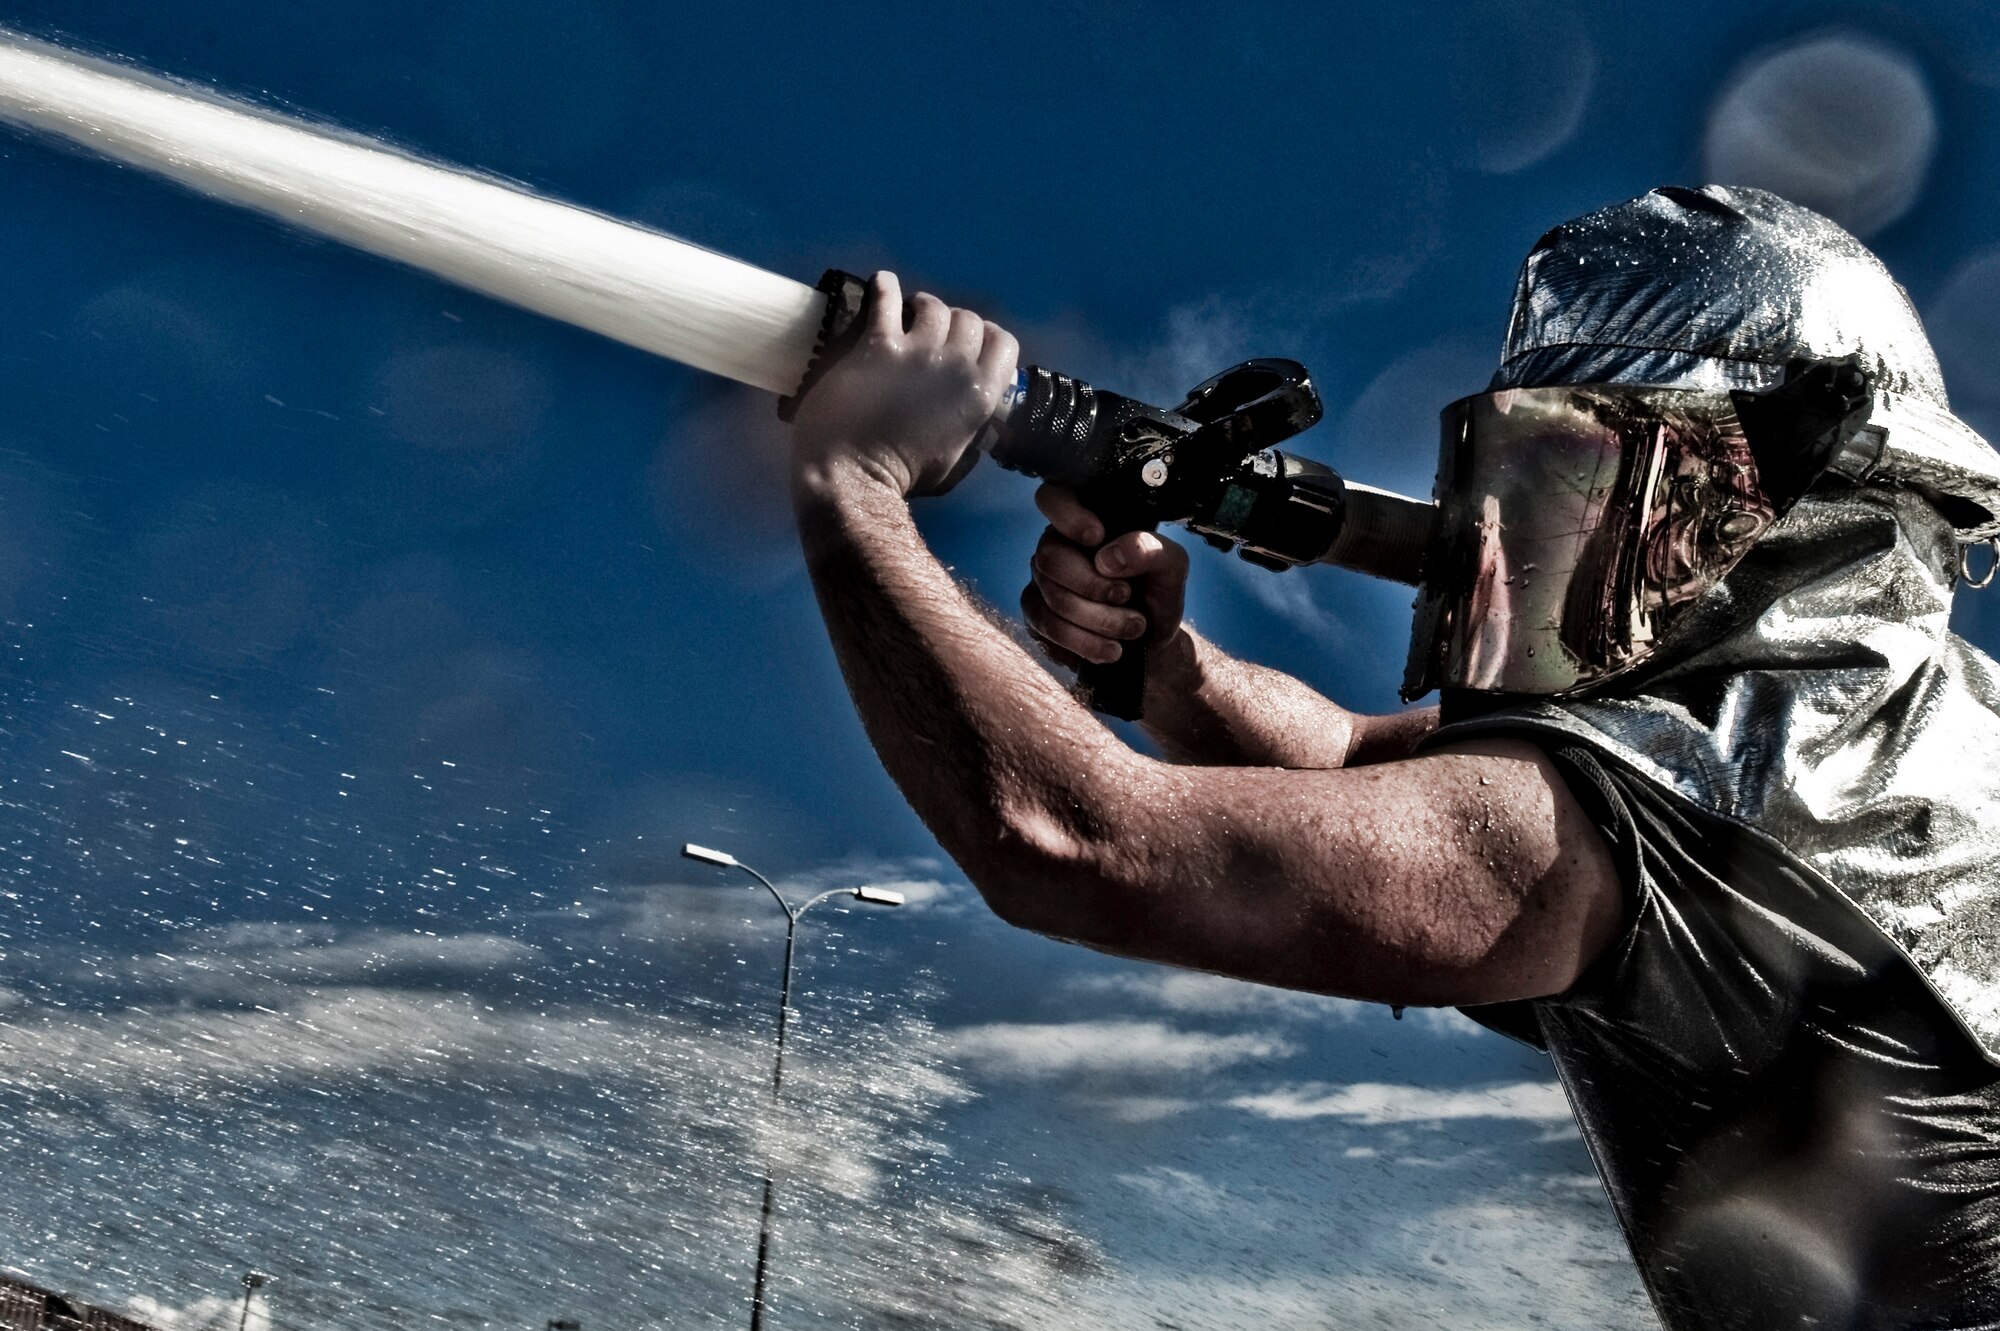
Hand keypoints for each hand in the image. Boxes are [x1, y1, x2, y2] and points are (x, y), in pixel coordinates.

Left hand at [789, 271, 1018, 497]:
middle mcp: (954, 366)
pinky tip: (883, 285)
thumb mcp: (956, 463)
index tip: (971, 346)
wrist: (851, 475)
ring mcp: (916, 352)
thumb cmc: (903, 478)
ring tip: (910, 314)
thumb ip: (972, 433)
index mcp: (980, 396)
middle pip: (969, 319)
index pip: (1003, 343)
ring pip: (934, 305)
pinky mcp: (877, 344)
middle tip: (934, 334)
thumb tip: (978, 422)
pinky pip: (887, 297)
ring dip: (924, 306)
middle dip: (954, 324)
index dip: (988, 340)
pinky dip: (886, 286)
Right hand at [1021, 483, 1188, 666]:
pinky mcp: (1037, 618)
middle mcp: (1057, 547)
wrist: (1151, 644)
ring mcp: (1042, 583)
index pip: (1053, 497)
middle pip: (1049, 557)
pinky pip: (1048, 627)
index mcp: (1085, 521)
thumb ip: (1150, 550)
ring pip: (1051, 598)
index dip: (1067, 515)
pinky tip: (1112, 649)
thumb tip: (1108, 558)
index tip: (1096, 536)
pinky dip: (1086, 642)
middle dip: (1092, 585)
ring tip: (1133, 628)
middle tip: (1126, 596)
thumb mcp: (1171, 568)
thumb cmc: (1156, 594)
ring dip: (1099, 620)